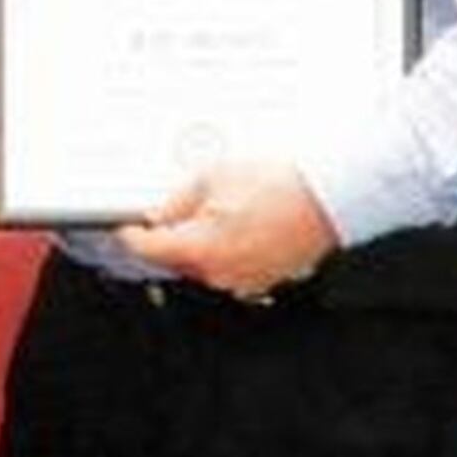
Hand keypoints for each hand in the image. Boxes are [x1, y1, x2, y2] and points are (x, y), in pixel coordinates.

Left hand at [114, 158, 338, 300]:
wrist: (330, 194)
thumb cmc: (280, 185)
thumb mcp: (212, 177)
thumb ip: (177, 201)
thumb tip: (161, 213)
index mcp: (201, 249)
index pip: (148, 249)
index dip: (132, 235)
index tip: (127, 226)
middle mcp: (221, 273)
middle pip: (177, 260)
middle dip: (171, 237)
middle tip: (175, 210)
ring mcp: (245, 280)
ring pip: (205, 265)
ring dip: (201, 243)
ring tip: (220, 209)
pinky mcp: (266, 278)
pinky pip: (233, 267)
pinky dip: (228, 249)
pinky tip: (241, 224)